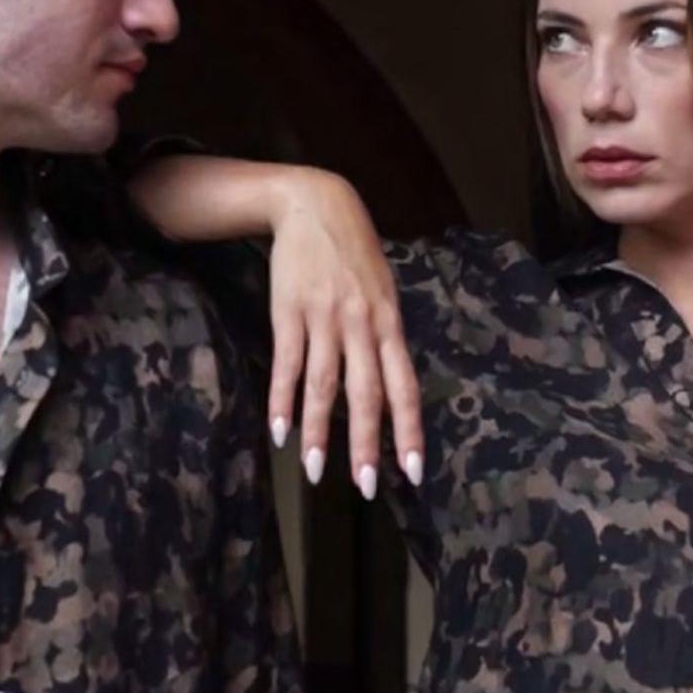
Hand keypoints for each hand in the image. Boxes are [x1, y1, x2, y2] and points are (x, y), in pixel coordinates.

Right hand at [267, 170, 422, 497]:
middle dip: (366, 444)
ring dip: (319, 432)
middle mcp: (361, 324)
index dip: (409, 431)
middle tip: (366, 487)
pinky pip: (287, 363)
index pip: (404, 387)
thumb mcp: (384, 294)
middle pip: (366, 394)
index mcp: (389, 324)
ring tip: (316, 472)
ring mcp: (324, 318)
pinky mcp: (289, 311)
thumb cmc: (355, 257)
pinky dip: (282, 400)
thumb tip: (389, 396)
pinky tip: (279, 431)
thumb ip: (385, 342)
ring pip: (323, 385)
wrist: (315, 205)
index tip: (413, 472)